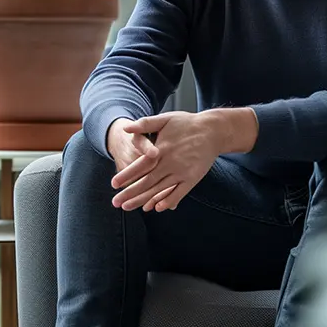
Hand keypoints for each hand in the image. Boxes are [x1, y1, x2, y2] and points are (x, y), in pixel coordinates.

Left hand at [111, 109, 241, 212]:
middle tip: (116, 202)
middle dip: (130, 193)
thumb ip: (145, 124)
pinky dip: (167, 201)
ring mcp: (182, 172)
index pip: (140, 165)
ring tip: (129, 207)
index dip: (126, 175)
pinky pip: (179, 193)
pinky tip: (156, 208)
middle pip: (147, 182)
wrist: (213, 130)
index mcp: (162, 148)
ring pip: (159, 190)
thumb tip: (126, 128)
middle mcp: (171, 162)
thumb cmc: (187, 123)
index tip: (114, 184)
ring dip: (143, 200)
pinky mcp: (192, 178)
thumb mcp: (165, 119)